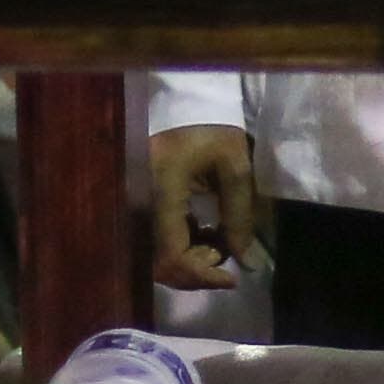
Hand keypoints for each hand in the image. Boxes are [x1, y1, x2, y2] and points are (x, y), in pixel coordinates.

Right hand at [150, 127, 268, 291]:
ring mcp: (136, 208)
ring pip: (158, 258)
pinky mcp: (141, 208)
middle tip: (225, 249)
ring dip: (192, 260)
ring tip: (219, 240)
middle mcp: (139, 205)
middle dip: (199, 269)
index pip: (172, 255)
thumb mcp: (235, 166)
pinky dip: (185, 248)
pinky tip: (205, 233)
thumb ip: (240, 216)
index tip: (232, 278)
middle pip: (161, 265)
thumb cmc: (212, 130)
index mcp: (161, 192)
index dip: (202, 276)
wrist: (186, 105)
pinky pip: (158, 243)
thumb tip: (247, 262)